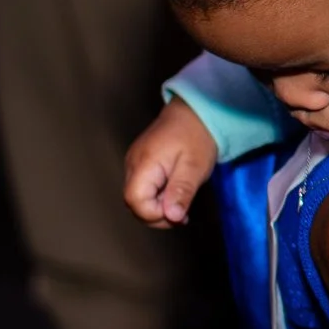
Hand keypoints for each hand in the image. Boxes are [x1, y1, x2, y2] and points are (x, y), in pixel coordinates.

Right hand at [122, 99, 217, 227]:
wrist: (195, 112)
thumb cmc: (196, 136)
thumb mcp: (195, 166)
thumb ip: (181, 191)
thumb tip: (172, 216)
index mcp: (144, 163)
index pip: (135, 200)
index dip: (154, 214)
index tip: (178, 214)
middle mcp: (132, 164)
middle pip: (133, 202)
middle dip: (156, 215)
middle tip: (182, 214)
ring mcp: (134, 163)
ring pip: (137, 197)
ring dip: (157, 208)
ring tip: (180, 204)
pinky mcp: (140, 164)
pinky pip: (142, 188)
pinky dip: (156, 198)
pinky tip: (174, 194)